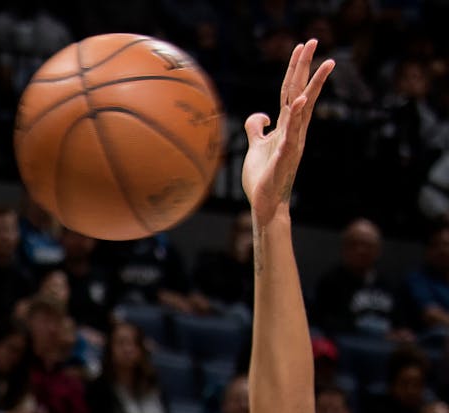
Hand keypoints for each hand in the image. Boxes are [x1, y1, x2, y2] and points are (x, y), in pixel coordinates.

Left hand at [241, 40, 334, 223]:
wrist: (265, 203)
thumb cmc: (262, 175)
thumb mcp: (256, 145)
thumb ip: (256, 128)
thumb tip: (260, 114)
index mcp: (286, 126)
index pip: (290, 91)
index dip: (295, 69)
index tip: (302, 46)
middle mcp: (294, 130)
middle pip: (299, 92)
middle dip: (306, 67)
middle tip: (313, 41)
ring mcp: (292, 143)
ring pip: (303, 110)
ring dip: (311, 86)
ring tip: (322, 64)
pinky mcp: (284, 158)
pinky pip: (290, 134)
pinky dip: (293, 119)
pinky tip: (295, 103)